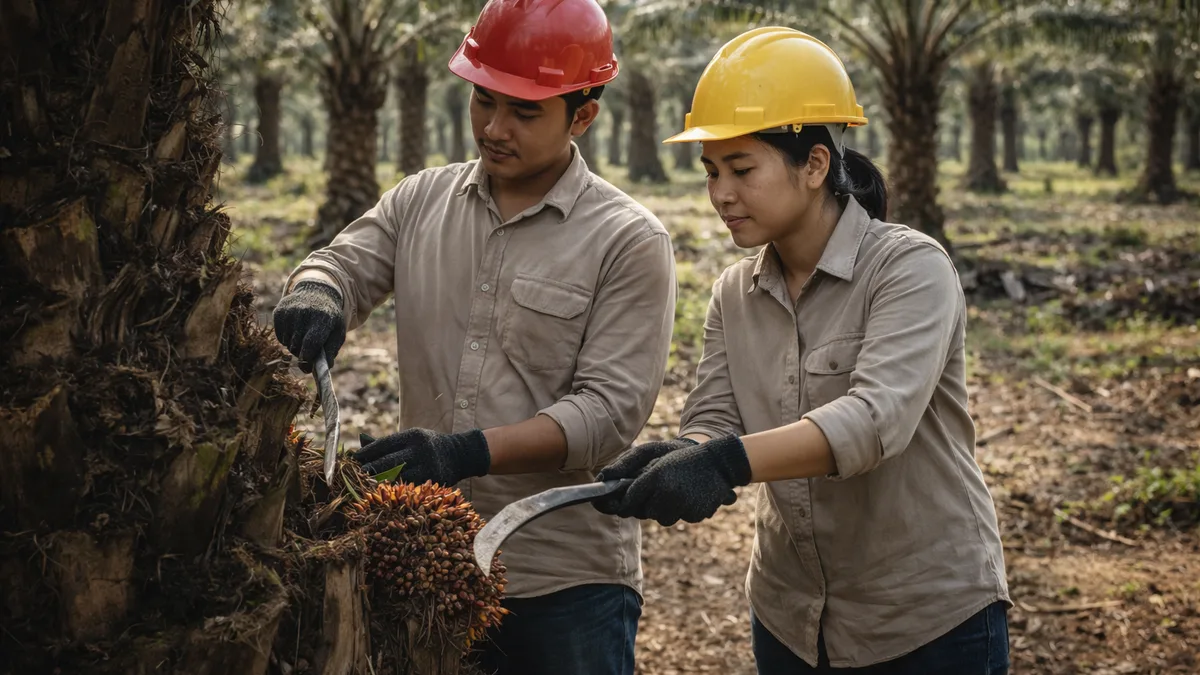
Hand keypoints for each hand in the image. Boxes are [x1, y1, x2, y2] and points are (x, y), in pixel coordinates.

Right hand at [272, 280, 346, 372]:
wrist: (317, 292)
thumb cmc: (329, 318)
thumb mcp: (337, 332)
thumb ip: (331, 351)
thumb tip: (323, 369)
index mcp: (323, 318)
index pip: (311, 343)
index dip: (308, 358)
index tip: (308, 365)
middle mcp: (304, 312)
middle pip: (297, 346)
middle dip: (303, 353)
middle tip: (309, 350)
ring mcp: (289, 311)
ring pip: (287, 343)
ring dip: (295, 346)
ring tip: (304, 336)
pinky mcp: (278, 311)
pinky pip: (279, 337)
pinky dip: (287, 338)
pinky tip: (296, 329)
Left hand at [352, 428, 490, 486]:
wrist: (461, 454)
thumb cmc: (429, 446)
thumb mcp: (411, 438)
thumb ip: (388, 442)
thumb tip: (361, 440)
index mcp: (412, 436)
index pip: (384, 444)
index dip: (367, 452)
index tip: (353, 458)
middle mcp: (420, 449)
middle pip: (388, 462)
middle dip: (370, 468)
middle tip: (356, 474)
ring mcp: (428, 466)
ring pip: (397, 477)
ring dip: (380, 481)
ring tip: (367, 484)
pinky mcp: (433, 480)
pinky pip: (409, 486)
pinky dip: (396, 489)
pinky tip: (386, 491)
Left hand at [600, 435, 751, 525]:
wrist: (719, 462)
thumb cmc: (681, 456)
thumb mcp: (653, 453)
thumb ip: (627, 464)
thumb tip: (604, 478)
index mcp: (656, 477)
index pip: (630, 500)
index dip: (623, 504)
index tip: (619, 505)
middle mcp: (668, 493)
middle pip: (645, 513)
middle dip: (645, 505)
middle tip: (655, 491)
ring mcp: (683, 506)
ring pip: (662, 518)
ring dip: (663, 509)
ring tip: (673, 491)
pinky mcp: (696, 514)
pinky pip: (680, 518)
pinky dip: (681, 510)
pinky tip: (688, 495)